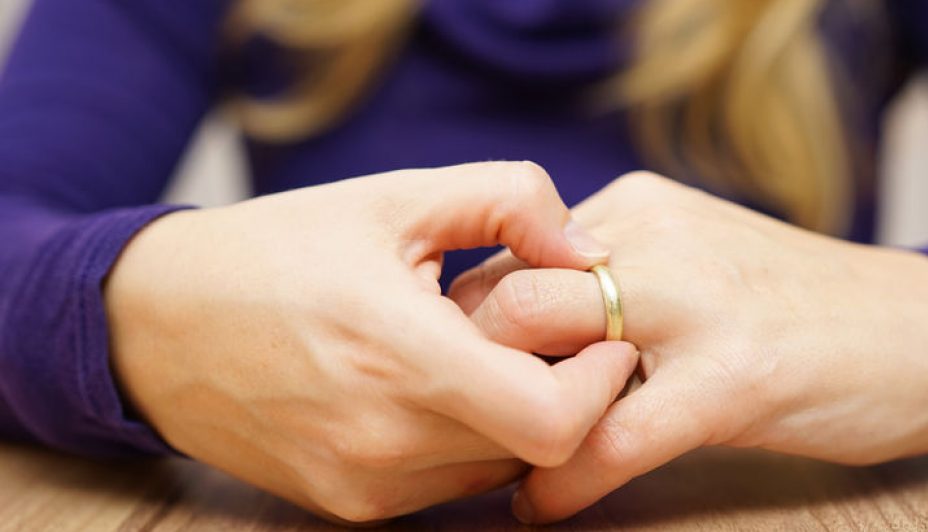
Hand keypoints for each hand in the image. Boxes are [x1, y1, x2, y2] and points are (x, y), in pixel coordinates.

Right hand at [104, 162, 638, 522]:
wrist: (157, 327)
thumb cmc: (280, 250)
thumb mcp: (396, 197)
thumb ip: (512, 204)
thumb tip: (591, 256)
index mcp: (397, 354)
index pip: (552, 421)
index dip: (599, 384)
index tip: (602, 338)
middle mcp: (382, 439)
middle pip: (536, 448)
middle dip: (567, 393)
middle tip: (551, 337)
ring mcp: (364, 485)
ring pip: (498, 470)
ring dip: (519, 418)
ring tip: (484, 356)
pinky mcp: (350, 506)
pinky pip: (451, 483)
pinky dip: (472, 440)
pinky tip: (441, 387)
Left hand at [449, 172, 927, 522]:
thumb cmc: (796, 310)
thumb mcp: (695, 262)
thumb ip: (612, 279)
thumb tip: (513, 328)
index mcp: (637, 210)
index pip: (509, 254)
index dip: (470, 325)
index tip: (455, 377)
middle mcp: (655, 238)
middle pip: (507, 291)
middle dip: (467, 367)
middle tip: (460, 427)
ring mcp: (697, 303)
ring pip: (546, 347)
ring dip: (504, 421)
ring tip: (495, 467)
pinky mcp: (738, 375)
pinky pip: (613, 434)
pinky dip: (564, 480)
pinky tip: (544, 507)